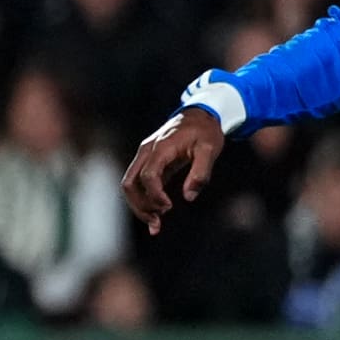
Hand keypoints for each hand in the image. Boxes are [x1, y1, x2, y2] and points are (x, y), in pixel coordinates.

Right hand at [121, 106, 224, 234]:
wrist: (200, 115)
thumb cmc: (205, 132)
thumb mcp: (210, 149)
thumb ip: (201, 172)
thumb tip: (189, 197)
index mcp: (161, 147)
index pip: (148, 176)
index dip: (155, 195)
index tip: (169, 207)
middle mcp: (147, 151)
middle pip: (130, 183)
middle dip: (140, 206)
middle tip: (157, 222)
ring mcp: (145, 156)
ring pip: (130, 185)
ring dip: (139, 206)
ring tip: (156, 225)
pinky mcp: (149, 162)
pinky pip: (139, 184)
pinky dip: (143, 200)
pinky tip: (155, 215)